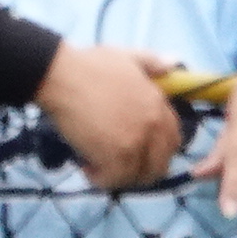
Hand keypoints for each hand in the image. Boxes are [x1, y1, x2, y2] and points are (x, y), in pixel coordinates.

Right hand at [34, 41, 184, 189]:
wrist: (63, 76)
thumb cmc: (89, 65)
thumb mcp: (127, 56)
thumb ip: (152, 62)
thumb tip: (173, 64)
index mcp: (159, 105)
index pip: (172, 141)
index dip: (153, 151)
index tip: (133, 150)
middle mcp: (154, 126)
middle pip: (160, 164)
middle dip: (139, 169)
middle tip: (116, 163)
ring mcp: (136, 142)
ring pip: (138, 177)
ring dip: (119, 176)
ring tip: (97, 165)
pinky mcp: (115, 156)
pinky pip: (114, 181)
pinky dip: (100, 179)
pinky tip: (86, 166)